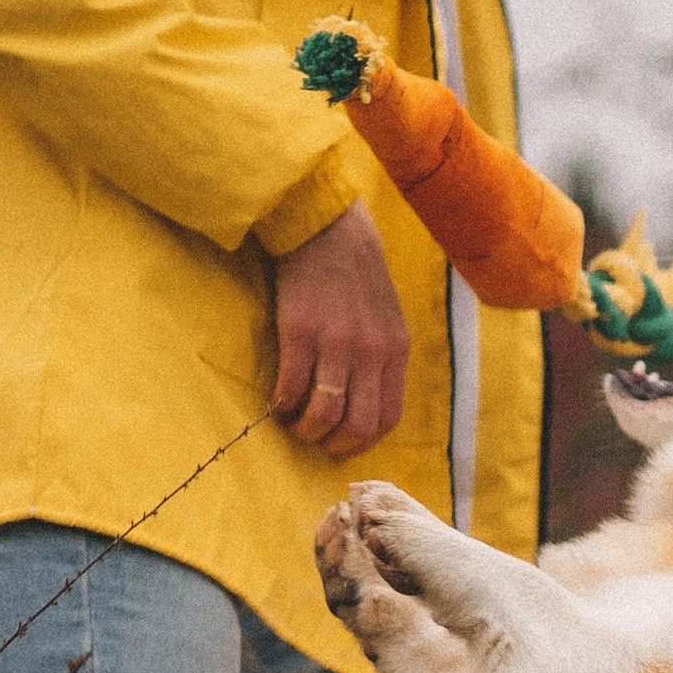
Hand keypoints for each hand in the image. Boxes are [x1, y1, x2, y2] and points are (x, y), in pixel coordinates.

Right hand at [272, 201, 409, 455]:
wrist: (326, 228)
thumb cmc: (356, 271)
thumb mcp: (387, 316)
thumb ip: (383, 356)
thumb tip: (368, 399)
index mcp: (396, 350)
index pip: (388, 417)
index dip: (364, 442)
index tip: (344, 445)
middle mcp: (371, 352)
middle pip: (358, 425)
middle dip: (334, 445)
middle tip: (316, 440)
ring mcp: (336, 343)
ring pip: (325, 414)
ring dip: (306, 430)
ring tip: (293, 423)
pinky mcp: (300, 333)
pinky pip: (292, 388)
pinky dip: (282, 405)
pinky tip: (276, 402)